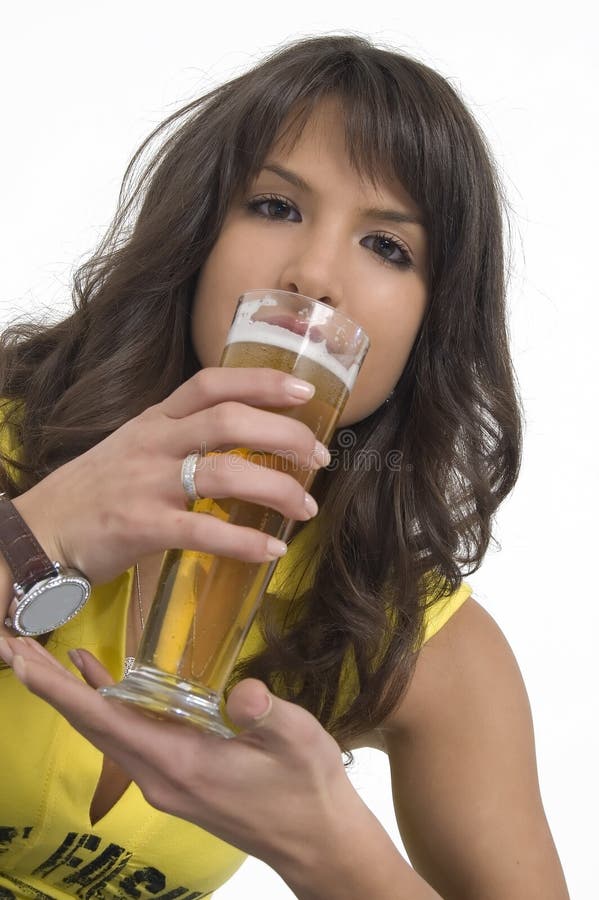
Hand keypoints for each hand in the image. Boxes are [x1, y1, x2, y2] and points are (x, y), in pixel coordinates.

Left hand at [0, 635, 357, 871]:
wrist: (316, 840)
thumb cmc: (307, 788)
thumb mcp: (299, 741)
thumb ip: (265, 713)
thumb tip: (241, 690)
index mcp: (180, 764)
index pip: (105, 723)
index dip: (61, 691)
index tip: (23, 663)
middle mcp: (159, 777)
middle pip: (91, 727)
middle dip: (49, 687)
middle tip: (13, 646)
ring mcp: (164, 781)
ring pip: (106, 733)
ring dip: (72, 696)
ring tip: (41, 659)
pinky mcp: (176, 778)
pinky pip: (128, 739)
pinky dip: (107, 706)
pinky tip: (102, 681)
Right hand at [10, 367, 328, 586]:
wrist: (37, 532)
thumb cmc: (94, 492)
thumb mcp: (134, 448)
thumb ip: (179, 438)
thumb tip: (241, 442)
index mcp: (155, 420)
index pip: (213, 384)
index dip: (262, 381)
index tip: (304, 392)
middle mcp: (154, 443)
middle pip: (229, 421)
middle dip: (284, 435)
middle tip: (319, 458)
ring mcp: (147, 484)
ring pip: (224, 473)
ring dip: (276, 489)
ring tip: (306, 508)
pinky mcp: (141, 527)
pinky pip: (203, 530)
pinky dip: (244, 541)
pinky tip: (271, 550)